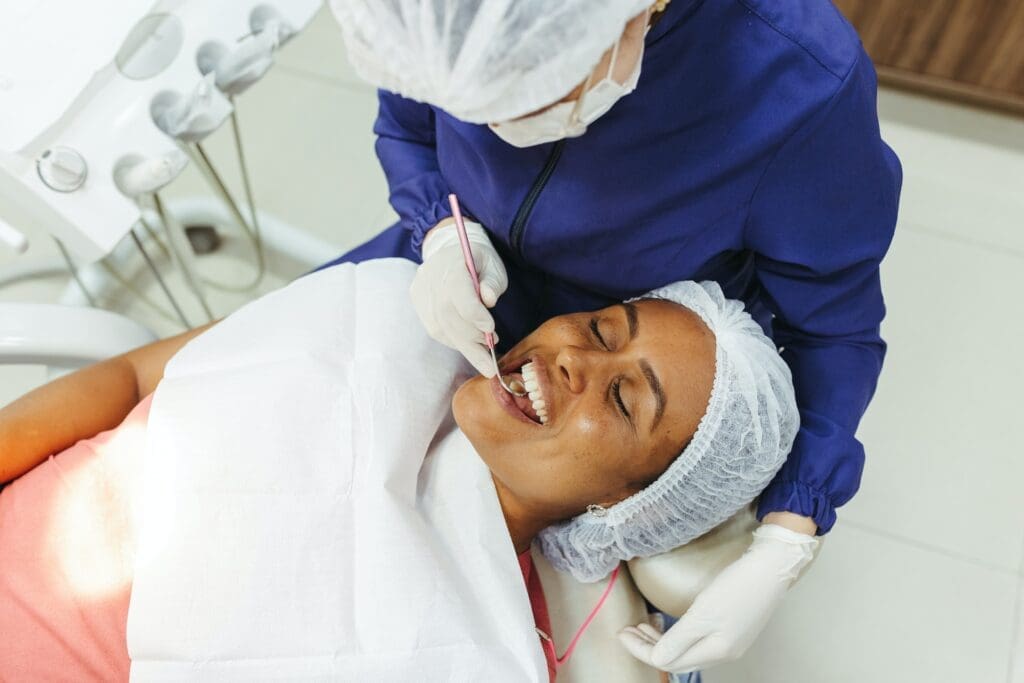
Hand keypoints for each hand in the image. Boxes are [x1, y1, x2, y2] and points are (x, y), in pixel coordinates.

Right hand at [410, 219, 508, 375]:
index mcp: (451, 263)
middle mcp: (431, 277)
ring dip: (464, 344)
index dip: (474, 314)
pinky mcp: (417, 302)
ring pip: (440, 327)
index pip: (458, 292)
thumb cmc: (478, 262)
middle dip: (471, 339)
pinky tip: (468, 343)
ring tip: (483, 352)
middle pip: (447, 315)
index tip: (491, 329)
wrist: (452, 250)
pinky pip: (435, 329)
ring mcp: (421, 290)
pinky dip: (453, 340)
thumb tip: (489, 299)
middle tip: (490, 357)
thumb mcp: (493, 266)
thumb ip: (492, 282)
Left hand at [618, 523, 818, 672]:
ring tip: (645, 622)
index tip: (622, 632)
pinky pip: (698, 638)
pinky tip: (670, 620)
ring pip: (687, 648)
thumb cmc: (739, 587)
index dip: (641, 649)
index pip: (668, 660)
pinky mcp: (733, 625)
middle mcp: (724, 651)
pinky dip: (678, 632)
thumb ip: (677, 640)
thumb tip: (656, 659)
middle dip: (649, 645)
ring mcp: (731, 640)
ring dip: (662, 638)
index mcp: (716, 652)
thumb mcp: (702, 615)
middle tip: (629, 628)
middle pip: (677, 658)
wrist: (773, 566)